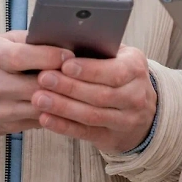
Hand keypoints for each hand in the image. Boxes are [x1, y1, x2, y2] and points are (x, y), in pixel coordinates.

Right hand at [0, 31, 72, 135]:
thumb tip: (62, 40)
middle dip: (63, 80)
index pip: (28, 57)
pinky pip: (38, 121)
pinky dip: (54, 113)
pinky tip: (66, 105)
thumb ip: (28, 40)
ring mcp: (0, 109)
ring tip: (78, 90)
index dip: (53, 56)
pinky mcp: (6, 126)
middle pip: (38, 86)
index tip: (72, 55)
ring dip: (62, 100)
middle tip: (82, 74)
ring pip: (42, 108)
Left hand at [30, 45, 156, 153]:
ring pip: (91, 115)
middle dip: (69, 87)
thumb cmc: (118, 73)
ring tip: (39, 99)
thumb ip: (97, 50)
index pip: (115, 71)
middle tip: (43, 79)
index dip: (89, 70)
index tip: (64, 65)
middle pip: (100, 94)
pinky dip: (64, 126)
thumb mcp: (118, 57)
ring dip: (63, 108)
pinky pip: (85, 133)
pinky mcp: (112, 138)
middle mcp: (135, 95)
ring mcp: (126, 120)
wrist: (142, 110)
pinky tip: (45, 118)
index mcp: (135, 68)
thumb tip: (64, 43)